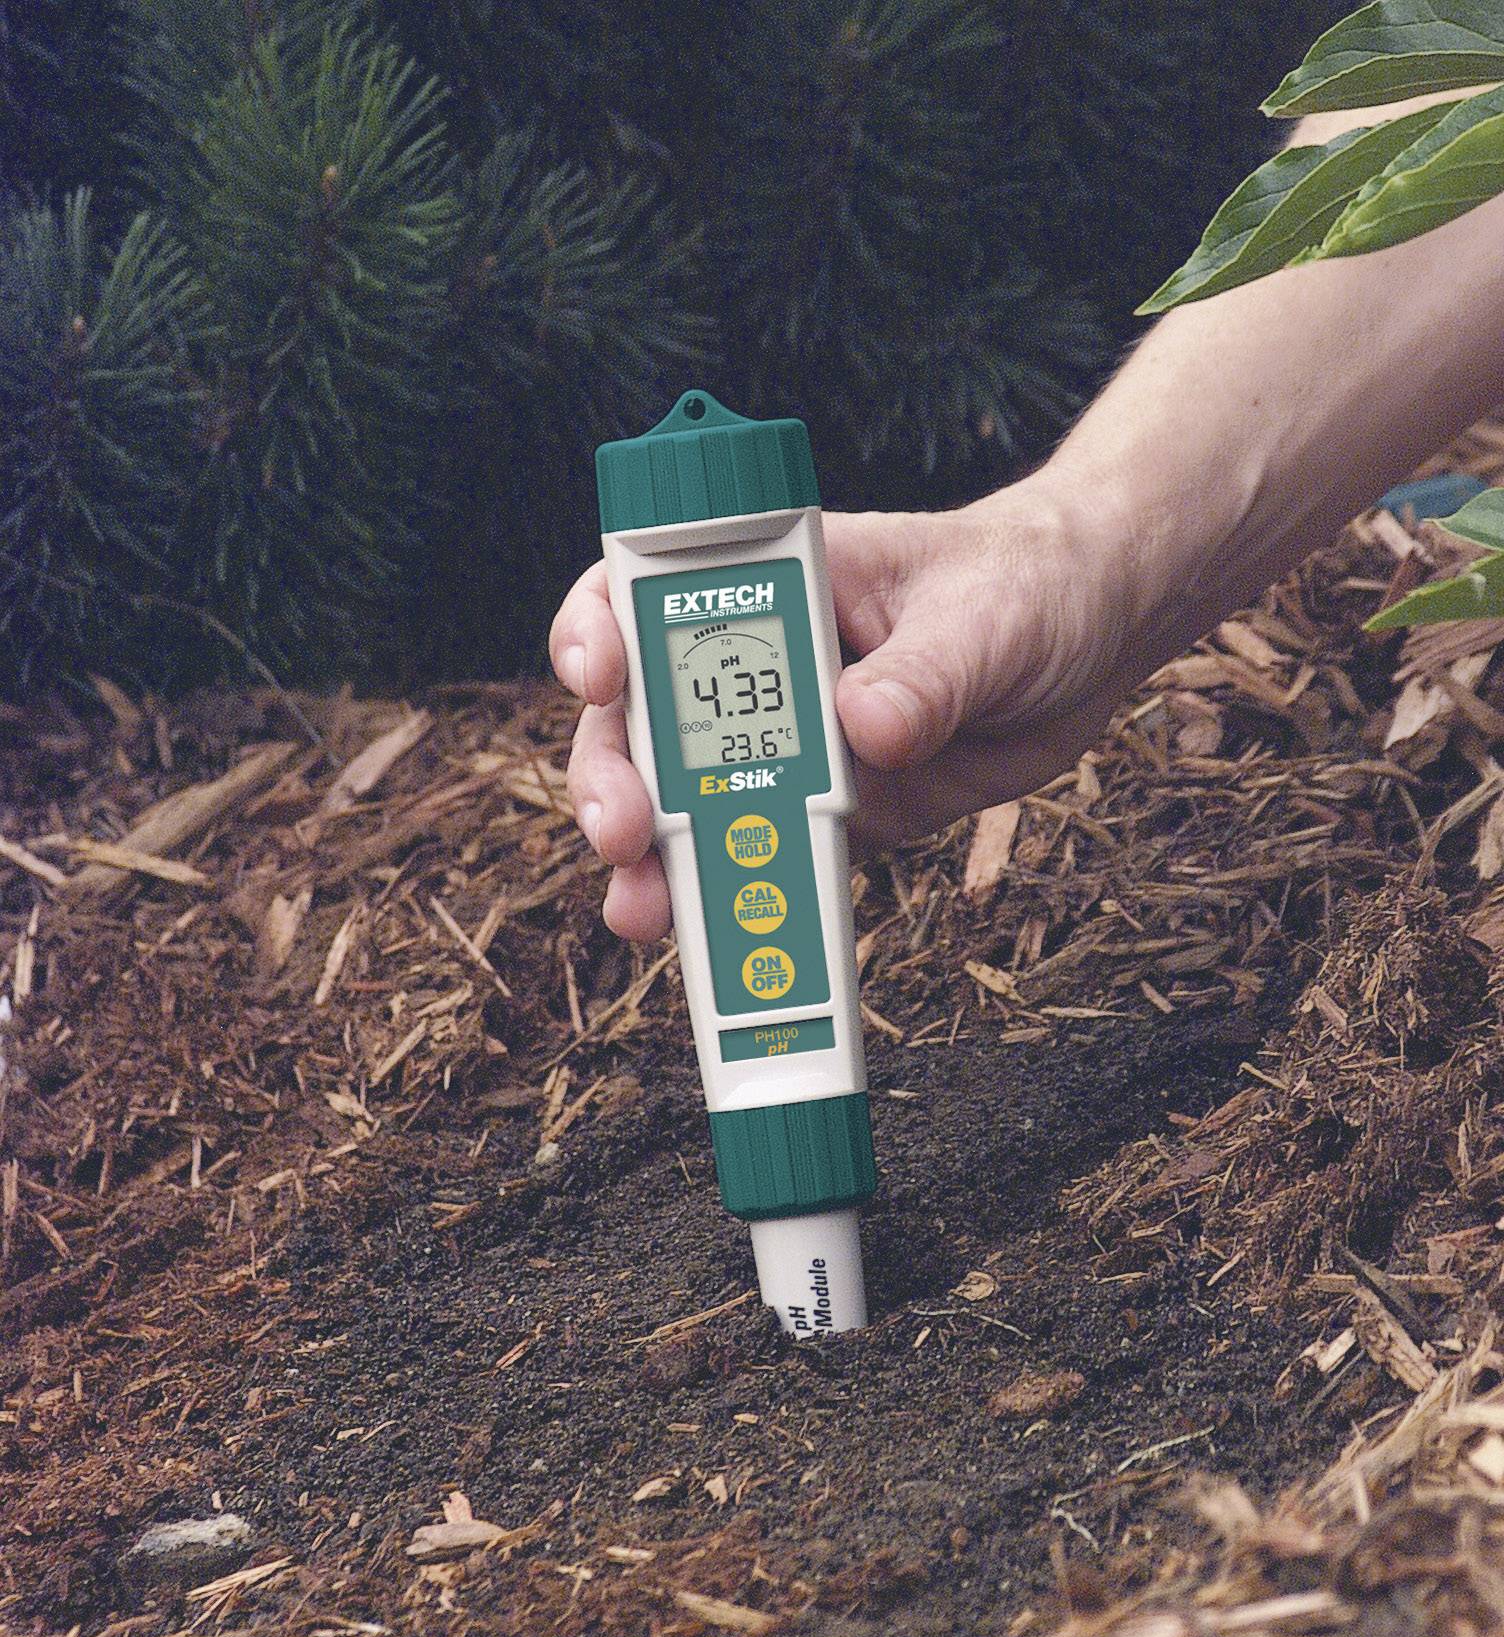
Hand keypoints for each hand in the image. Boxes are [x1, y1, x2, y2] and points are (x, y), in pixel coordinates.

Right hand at [550, 478, 1144, 939]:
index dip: (600, 631)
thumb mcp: (986, 617)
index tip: (601, 676)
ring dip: (657, 863)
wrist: (1098, 640)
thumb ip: (924, 674)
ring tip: (644, 913)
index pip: (649, 593)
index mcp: (777, 582)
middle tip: (626, 832)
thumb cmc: (1031, 583)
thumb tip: (863, 730)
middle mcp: (761, 665)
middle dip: (616, 778)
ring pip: (691, 806)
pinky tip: (723, 954)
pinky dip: (741, 910)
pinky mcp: (833, 812)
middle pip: (645, 720)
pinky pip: (769, 864)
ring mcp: (792, 745)